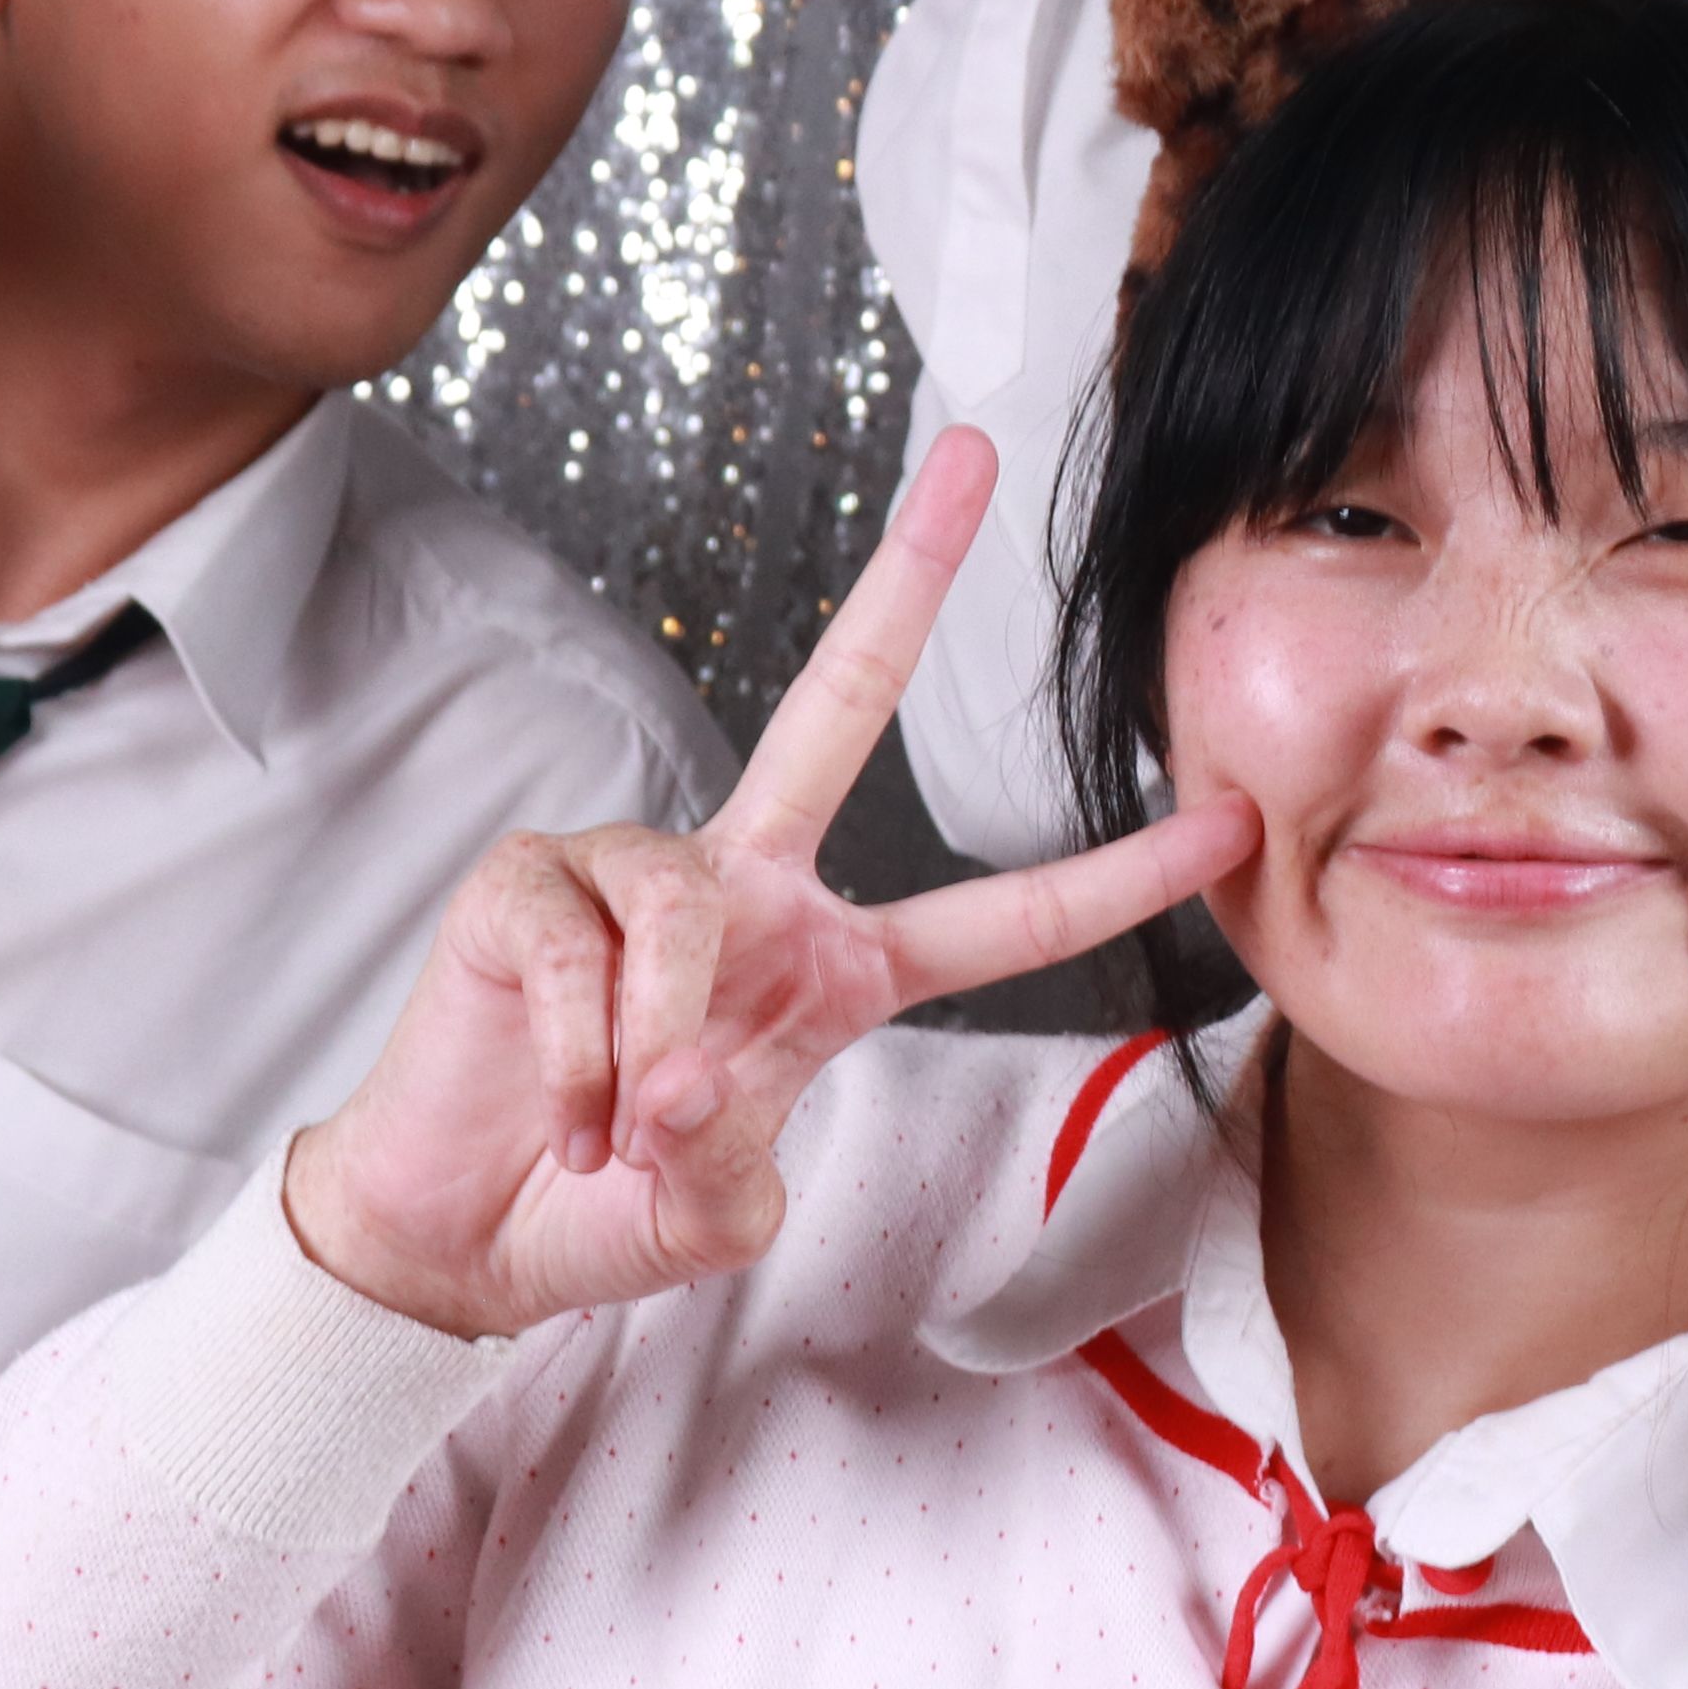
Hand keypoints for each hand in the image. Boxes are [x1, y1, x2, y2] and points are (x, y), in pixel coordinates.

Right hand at [279, 429, 1256, 1340]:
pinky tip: (559, 1105)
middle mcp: (746, 890)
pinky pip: (587, 957)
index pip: (1002, 918)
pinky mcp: (529, 880)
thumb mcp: (711, 1216)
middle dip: (908, 576)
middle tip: (974, 452)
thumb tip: (695, 1091)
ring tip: (621, 1132)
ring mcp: (632, 871)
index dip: (1117, 876)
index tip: (1233, 823)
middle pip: (842, 699)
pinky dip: (580, 1059)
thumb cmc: (597, 1205)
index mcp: (832, 966)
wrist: (454, 1236)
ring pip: (686, 921)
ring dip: (660, 1054)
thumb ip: (734, 1170)